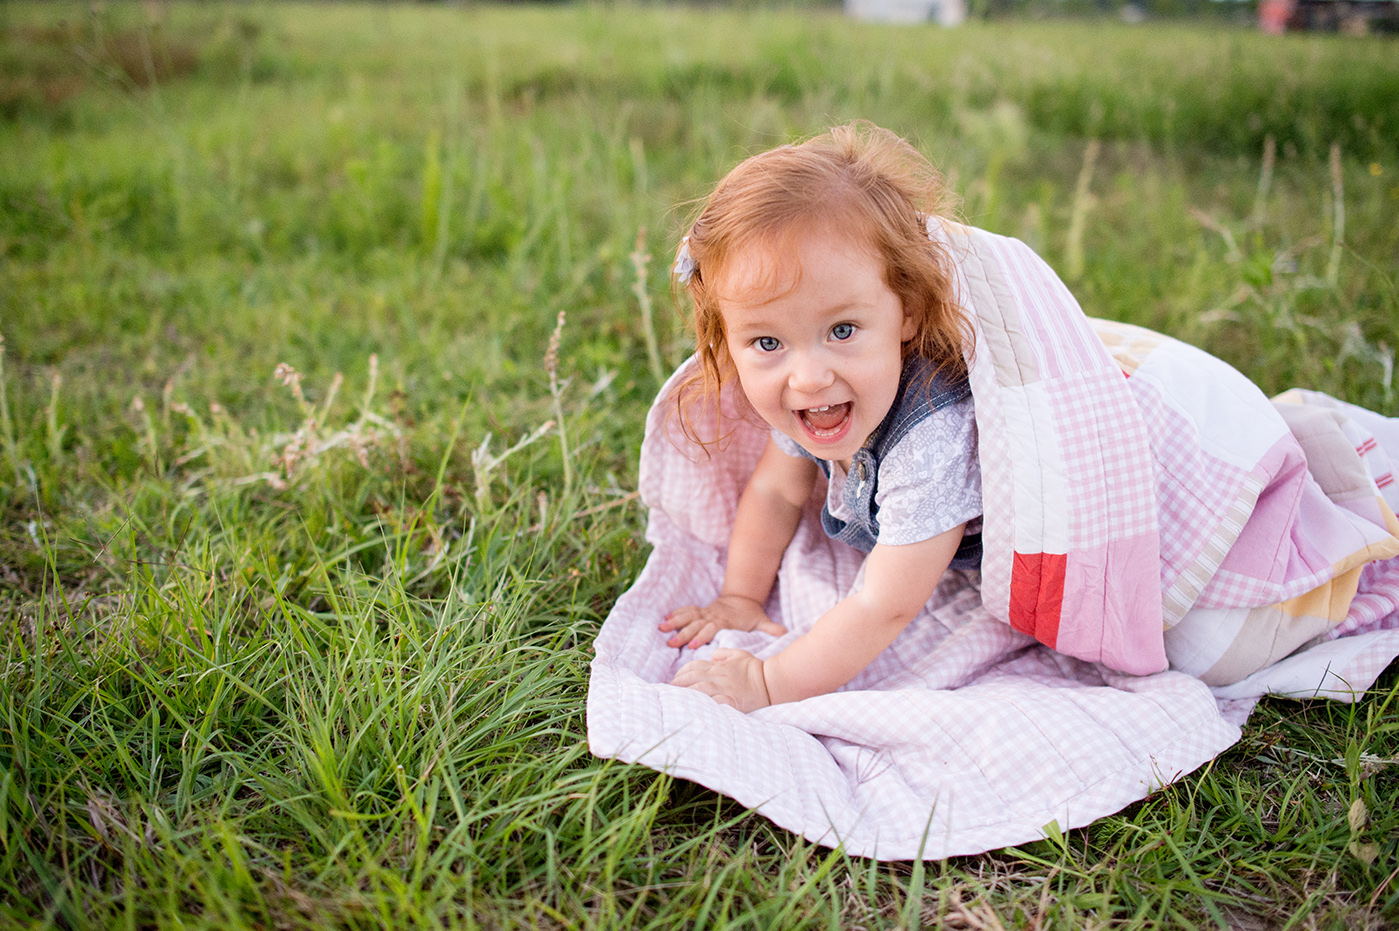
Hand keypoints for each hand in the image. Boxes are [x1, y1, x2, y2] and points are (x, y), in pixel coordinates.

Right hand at [659, 594, 786, 648]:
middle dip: (683, 633)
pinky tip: (664, 620)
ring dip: (675, 622)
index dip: (703, 636)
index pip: (711, 629)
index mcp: (724, 620)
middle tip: (670, 642)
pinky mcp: (701, 611)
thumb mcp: (761, 621)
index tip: (694, 645)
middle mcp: (712, 615)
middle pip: (695, 624)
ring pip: (688, 617)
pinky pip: (686, 611)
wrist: (742, 598)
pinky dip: (676, 615)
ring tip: (661, 628)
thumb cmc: (750, 614)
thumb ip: (770, 628)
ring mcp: (705, 612)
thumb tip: (784, 632)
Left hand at [671, 649, 770, 712]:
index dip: (681, 672)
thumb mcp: (738, 654)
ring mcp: (724, 688)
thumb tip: (712, 656)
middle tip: (666, 691)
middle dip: (677, 683)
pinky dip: (702, 706)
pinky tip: (693, 709)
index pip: (693, 666)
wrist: (771, 681)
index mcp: (718, 666)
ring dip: (685, 694)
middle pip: (692, 677)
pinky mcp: (731, 701)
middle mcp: (718, 676)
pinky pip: (714, 703)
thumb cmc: (755, 668)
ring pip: (699, 689)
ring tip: (674, 700)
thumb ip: (723, 654)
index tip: (674, 680)